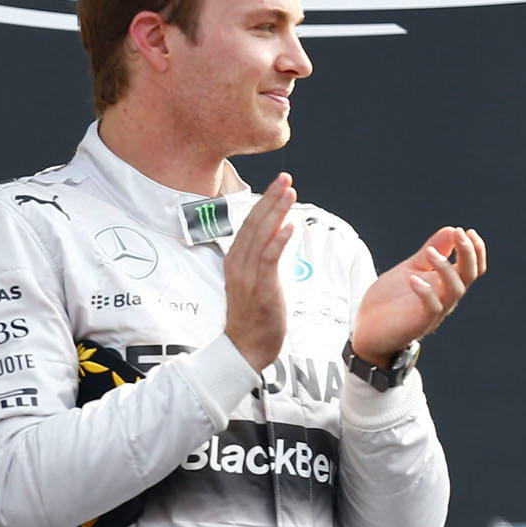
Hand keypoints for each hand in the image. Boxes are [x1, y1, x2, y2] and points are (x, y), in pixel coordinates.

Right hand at [222, 175, 295, 371]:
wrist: (244, 348)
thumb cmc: (252, 317)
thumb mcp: (253, 282)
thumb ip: (261, 261)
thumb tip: (276, 242)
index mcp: (235, 259)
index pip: (249, 224)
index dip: (264, 203)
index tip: (278, 185)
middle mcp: (238, 263)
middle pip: (254, 224)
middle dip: (270, 199)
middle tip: (285, 179)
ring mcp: (248, 275)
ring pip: (261, 236)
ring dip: (276, 212)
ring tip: (289, 193)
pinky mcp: (260, 288)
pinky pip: (269, 259)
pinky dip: (279, 241)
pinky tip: (290, 226)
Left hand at [353, 227, 486, 363]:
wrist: (367, 330)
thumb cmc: (390, 301)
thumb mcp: (411, 269)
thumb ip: (430, 253)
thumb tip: (451, 230)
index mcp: (445, 284)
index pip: (472, 268)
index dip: (476, 250)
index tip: (468, 231)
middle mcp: (444, 297)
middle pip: (469, 276)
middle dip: (468, 253)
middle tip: (459, 234)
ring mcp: (434, 311)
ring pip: (455, 290)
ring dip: (445, 268)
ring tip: (430, 252)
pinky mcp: (420, 323)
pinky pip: (432, 307)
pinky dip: (425, 291)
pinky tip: (412, 279)